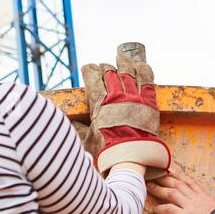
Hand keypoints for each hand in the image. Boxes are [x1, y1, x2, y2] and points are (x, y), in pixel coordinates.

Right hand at [82, 43, 170, 177]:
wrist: (130, 157)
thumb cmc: (106, 150)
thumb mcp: (86, 139)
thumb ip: (77, 127)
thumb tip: (65, 121)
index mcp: (100, 103)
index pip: (93, 78)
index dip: (90, 70)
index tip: (89, 68)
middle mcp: (117, 96)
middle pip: (110, 73)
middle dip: (106, 68)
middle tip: (105, 67)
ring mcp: (134, 98)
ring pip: (129, 72)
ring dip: (124, 62)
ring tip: (121, 56)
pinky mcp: (149, 102)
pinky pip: (148, 80)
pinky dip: (144, 70)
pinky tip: (142, 64)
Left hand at [147, 168, 214, 213]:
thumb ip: (214, 208)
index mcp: (204, 196)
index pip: (190, 182)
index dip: (179, 175)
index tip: (171, 171)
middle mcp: (196, 198)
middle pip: (177, 184)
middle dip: (165, 178)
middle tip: (154, 174)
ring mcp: (189, 206)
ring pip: (171, 193)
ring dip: (158, 189)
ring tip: (148, 186)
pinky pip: (169, 210)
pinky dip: (161, 208)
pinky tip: (154, 209)